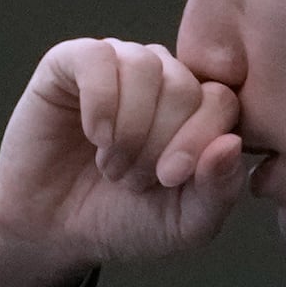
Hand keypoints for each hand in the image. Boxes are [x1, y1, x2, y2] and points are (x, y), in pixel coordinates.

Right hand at [0, 38, 248, 286]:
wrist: (53, 229)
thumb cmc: (123, 221)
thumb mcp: (184, 224)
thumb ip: (219, 190)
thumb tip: (232, 143)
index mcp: (198, 110)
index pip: (221, 101)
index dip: (198, 140)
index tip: (168, 179)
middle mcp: (163, 78)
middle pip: (183, 86)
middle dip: (156, 144)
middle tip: (129, 179)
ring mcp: (119, 64)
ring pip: (144, 67)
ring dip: (127, 129)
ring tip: (110, 164)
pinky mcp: (72, 60)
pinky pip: (98, 58)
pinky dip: (100, 102)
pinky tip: (93, 134)